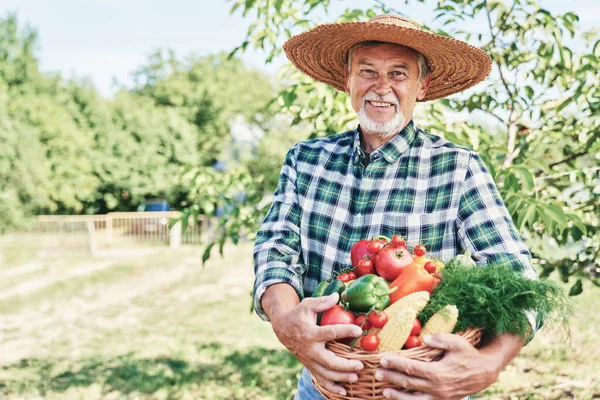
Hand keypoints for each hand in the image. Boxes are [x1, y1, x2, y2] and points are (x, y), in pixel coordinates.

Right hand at [270, 293, 363, 395]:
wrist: (282, 328)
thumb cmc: (298, 315)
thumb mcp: (307, 304)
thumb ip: (322, 302)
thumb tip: (338, 296)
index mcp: (311, 333)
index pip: (330, 333)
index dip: (345, 331)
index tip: (359, 330)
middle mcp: (310, 349)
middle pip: (329, 361)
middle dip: (346, 365)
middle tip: (361, 364)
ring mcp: (309, 360)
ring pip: (326, 374)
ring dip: (341, 377)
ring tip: (356, 377)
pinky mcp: (309, 366)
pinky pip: (320, 380)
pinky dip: (332, 387)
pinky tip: (344, 392)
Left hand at [374, 332, 523, 398]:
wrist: (485, 372)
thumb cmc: (468, 354)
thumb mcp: (456, 342)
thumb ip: (440, 339)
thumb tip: (423, 338)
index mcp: (438, 372)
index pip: (411, 368)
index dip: (395, 363)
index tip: (383, 359)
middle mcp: (437, 387)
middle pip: (408, 383)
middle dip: (391, 378)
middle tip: (377, 373)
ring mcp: (439, 397)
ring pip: (413, 399)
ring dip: (397, 396)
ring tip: (384, 391)